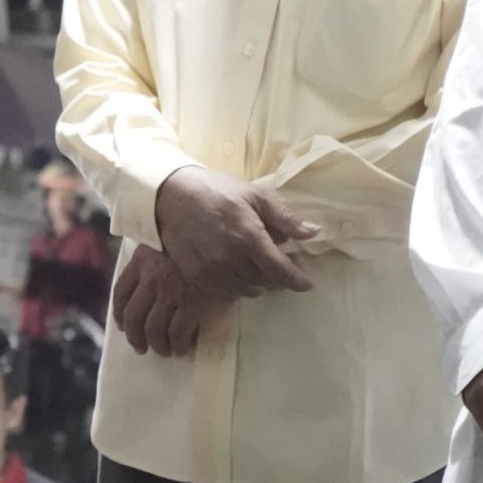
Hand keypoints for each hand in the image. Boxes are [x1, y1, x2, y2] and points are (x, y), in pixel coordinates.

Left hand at [110, 244, 212, 357]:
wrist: (218, 238)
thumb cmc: (193, 240)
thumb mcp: (163, 243)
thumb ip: (151, 260)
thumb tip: (145, 285)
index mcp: (141, 262)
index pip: (120, 292)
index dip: (118, 313)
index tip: (122, 326)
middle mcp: (151, 279)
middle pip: (133, 316)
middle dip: (135, 337)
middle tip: (141, 347)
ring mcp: (170, 292)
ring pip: (153, 329)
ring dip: (157, 345)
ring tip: (164, 350)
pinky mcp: (191, 303)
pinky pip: (177, 333)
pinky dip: (177, 345)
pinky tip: (181, 348)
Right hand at [151, 167, 316, 300]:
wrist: (168, 195)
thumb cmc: (215, 190)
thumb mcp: (253, 194)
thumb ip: (284, 217)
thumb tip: (313, 233)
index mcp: (250, 238)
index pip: (282, 271)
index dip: (298, 281)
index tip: (306, 284)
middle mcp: (232, 260)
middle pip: (267, 283)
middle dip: (278, 277)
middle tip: (278, 265)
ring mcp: (213, 271)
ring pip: (248, 290)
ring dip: (258, 283)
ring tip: (256, 269)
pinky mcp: (197, 277)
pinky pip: (226, 293)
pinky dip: (237, 287)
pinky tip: (236, 273)